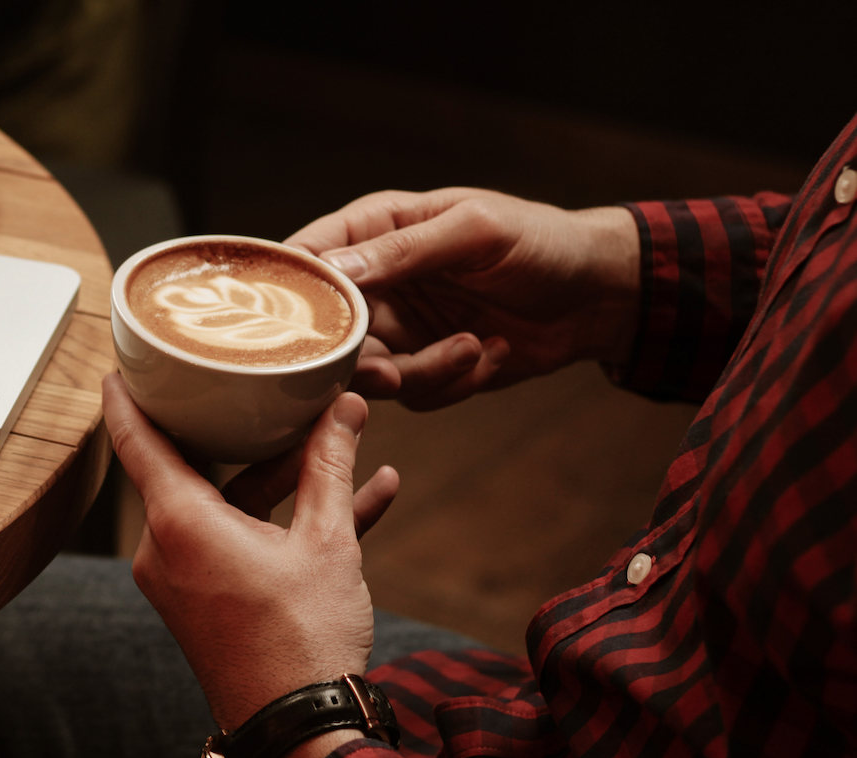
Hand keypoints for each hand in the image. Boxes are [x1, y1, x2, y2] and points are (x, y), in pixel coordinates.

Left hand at [103, 373, 398, 730]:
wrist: (301, 732)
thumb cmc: (302, 643)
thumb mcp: (327, 540)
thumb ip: (330, 466)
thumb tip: (344, 408)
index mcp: (179, 522)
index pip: (134, 439)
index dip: (127, 396)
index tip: (122, 362)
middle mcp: (167, 548)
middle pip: (195, 467)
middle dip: (245, 433)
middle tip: (264, 390)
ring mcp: (184, 578)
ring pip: (231, 506)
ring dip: (286, 481)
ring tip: (342, 447)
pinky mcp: (208, 601)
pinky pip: (243, 543)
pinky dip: (287, 523)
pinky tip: (361, 498)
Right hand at [286, 188, 640, 409]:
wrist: (600, 294)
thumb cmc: (541, 241)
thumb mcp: (475, 232)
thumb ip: (403, 251)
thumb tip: (332, 271)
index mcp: (375, 229)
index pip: (304, 259)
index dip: (290, 295)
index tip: (295, 329)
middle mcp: (376, 282)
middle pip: (326, 333)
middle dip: (360, 360)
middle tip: (393, 371)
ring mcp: (399, 328)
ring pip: (370, 374)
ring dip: (423, 372)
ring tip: (474, 350)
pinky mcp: (427, 366)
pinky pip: (415, 395)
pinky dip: (455, 383)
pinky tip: (494, 353)